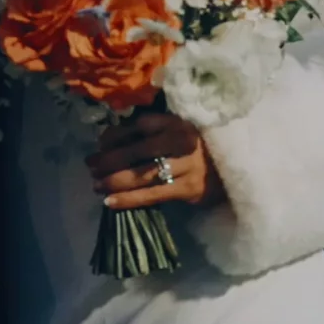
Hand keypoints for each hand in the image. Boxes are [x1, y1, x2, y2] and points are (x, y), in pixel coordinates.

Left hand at [87, 110, 222, 210]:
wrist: (234, 168)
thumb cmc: (199, 147)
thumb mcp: (178, 130)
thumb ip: (149, 129)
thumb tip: (108, 138)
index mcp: (176, 122)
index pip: (139, 126)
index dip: (115, 134)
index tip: (100, 143)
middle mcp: (181, 141)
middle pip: (136, 150)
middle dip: (108, 159)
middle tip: (90, 165)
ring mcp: (186, 166)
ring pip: (141, 174)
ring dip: (114, 180)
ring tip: (96, 185)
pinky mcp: (189, 189)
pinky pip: (152, 195)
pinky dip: (129, 199)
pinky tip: (110, 202)